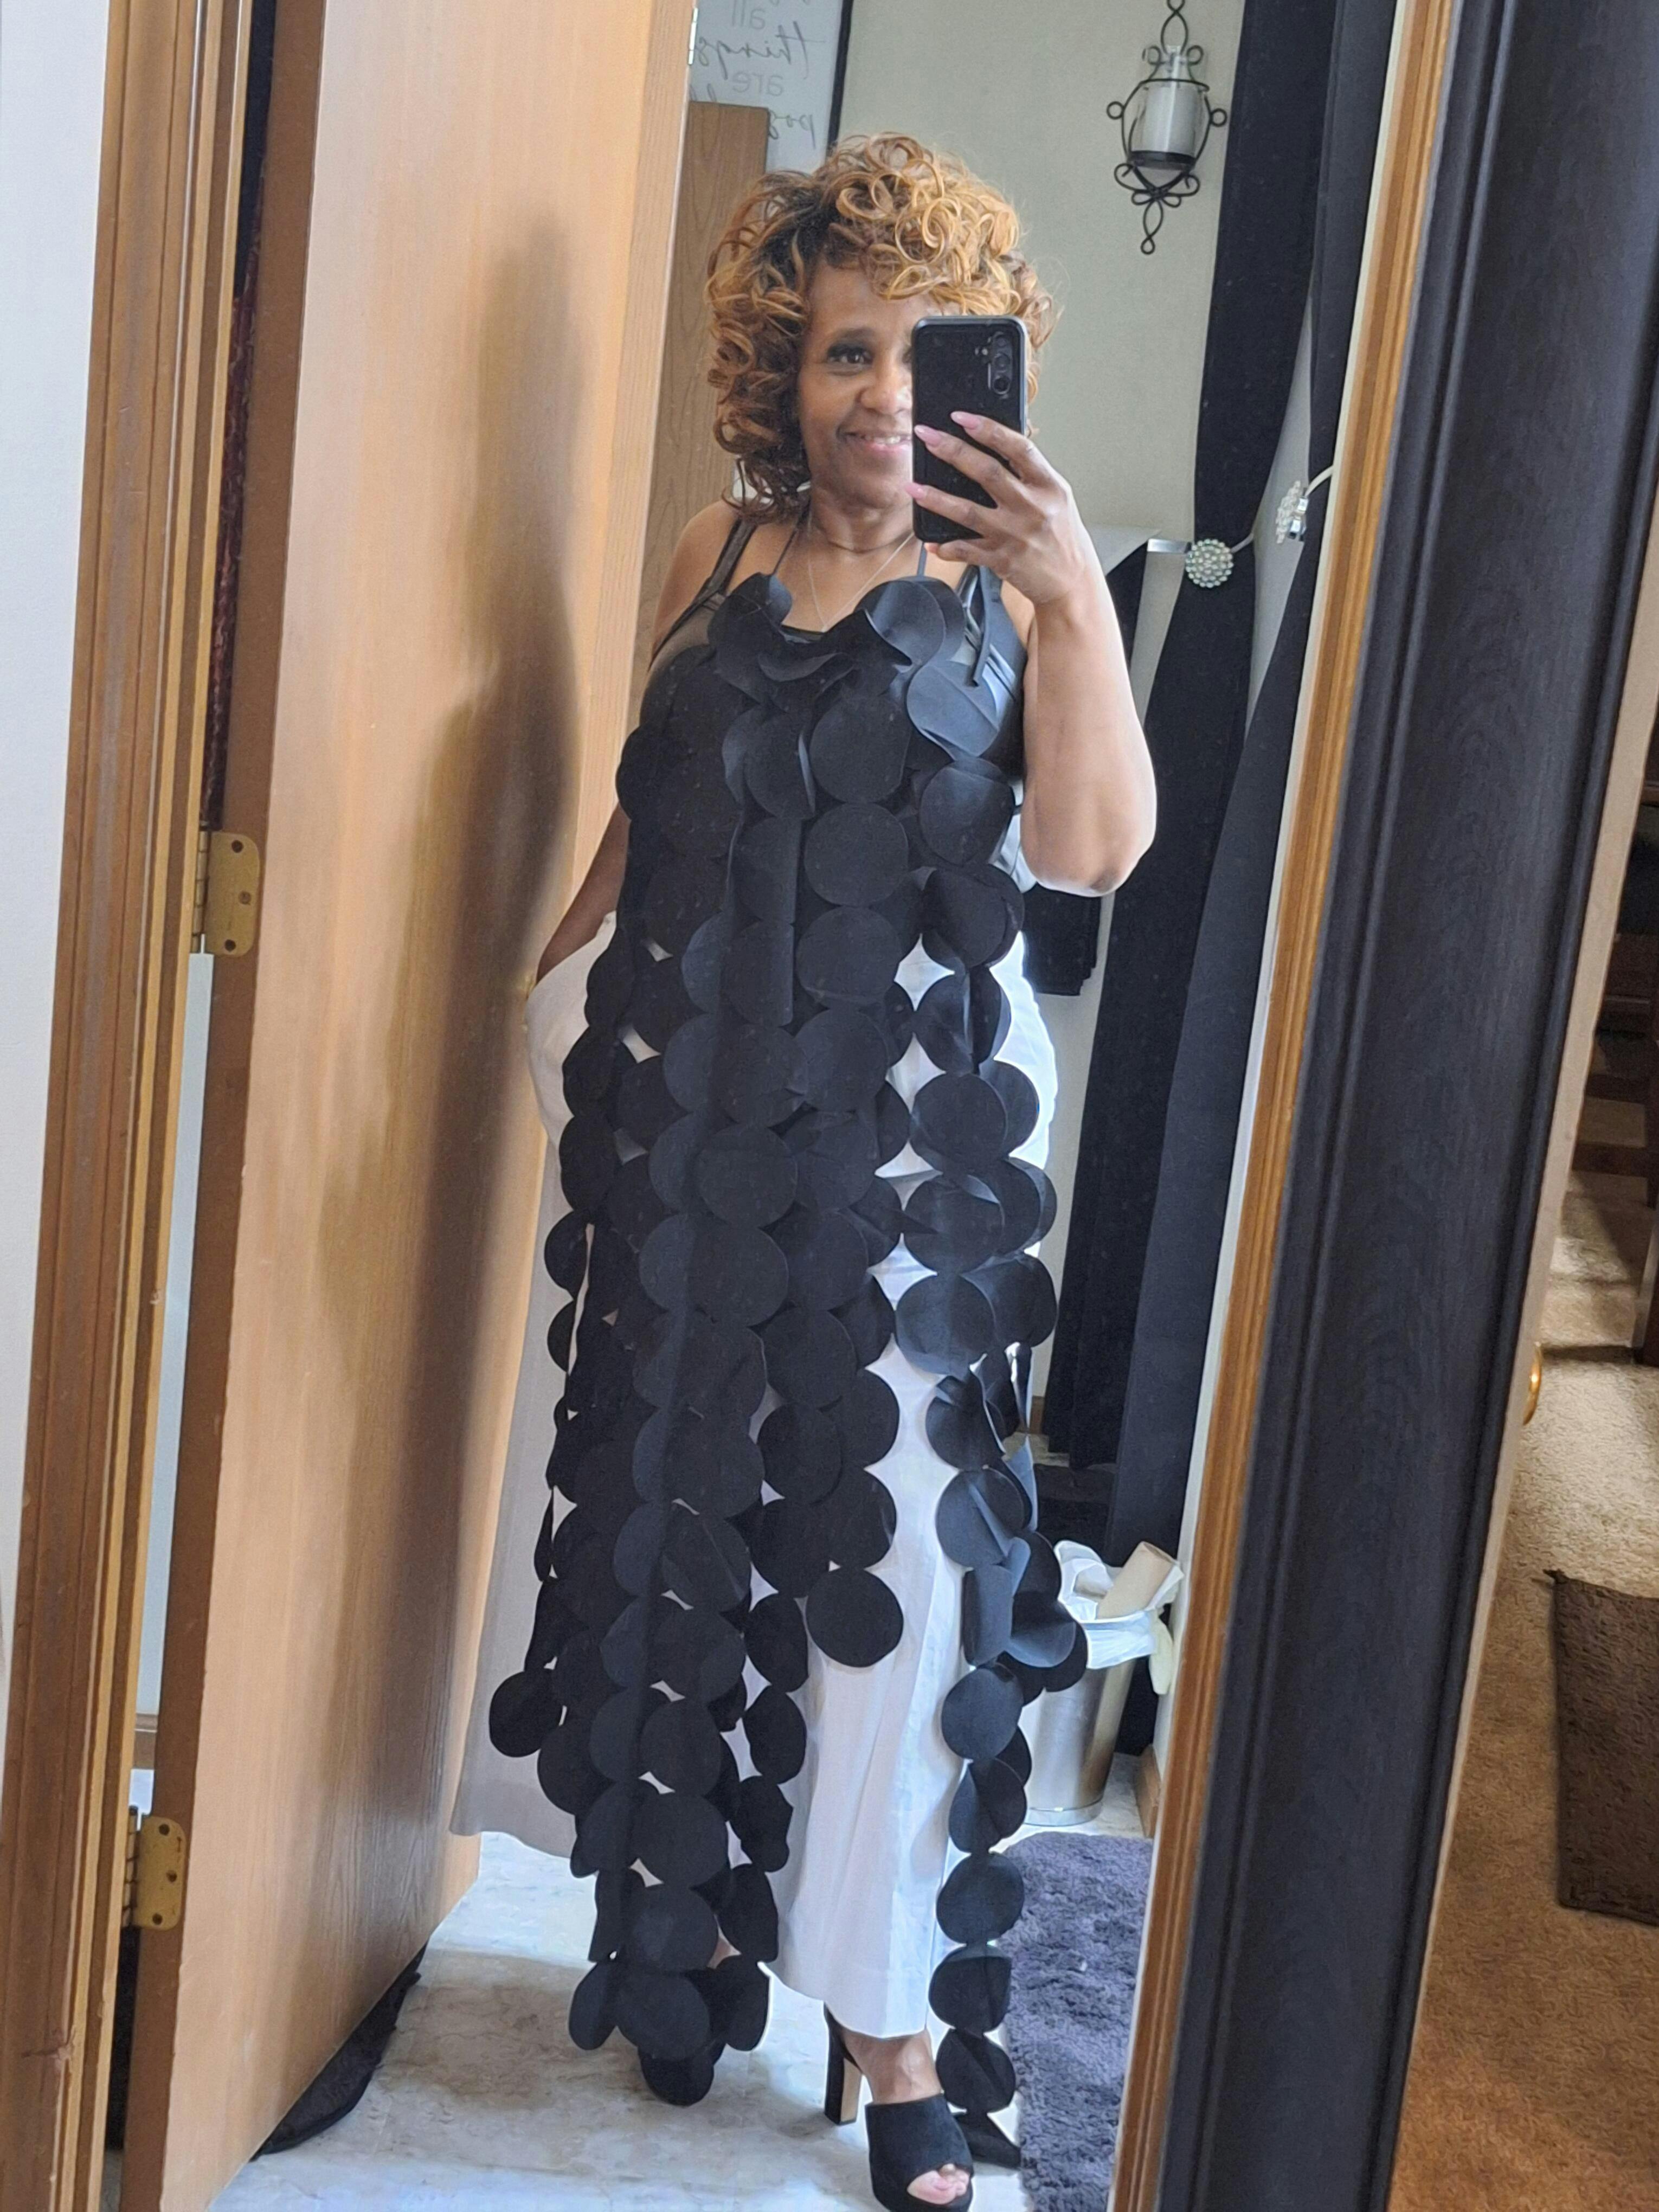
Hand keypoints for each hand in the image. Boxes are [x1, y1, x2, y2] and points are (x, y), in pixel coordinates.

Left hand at [911, 413, 1095, 608]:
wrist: (1072, 580)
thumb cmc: (1063, 534)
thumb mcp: (1056, 496)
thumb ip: (1029, 473)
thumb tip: (996, 445)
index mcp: (1049, 486)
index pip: (1018, 448)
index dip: (989, 430)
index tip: (962, 417)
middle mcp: (1032, 508)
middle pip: (987, 473)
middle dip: (953, 451)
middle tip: (927, 437)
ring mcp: (1014, 535)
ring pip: (968, 512)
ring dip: (936, 498)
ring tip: (913, 487)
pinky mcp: (1002, 560)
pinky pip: (967, 551)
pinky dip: (947, 546)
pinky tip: (931, 541)